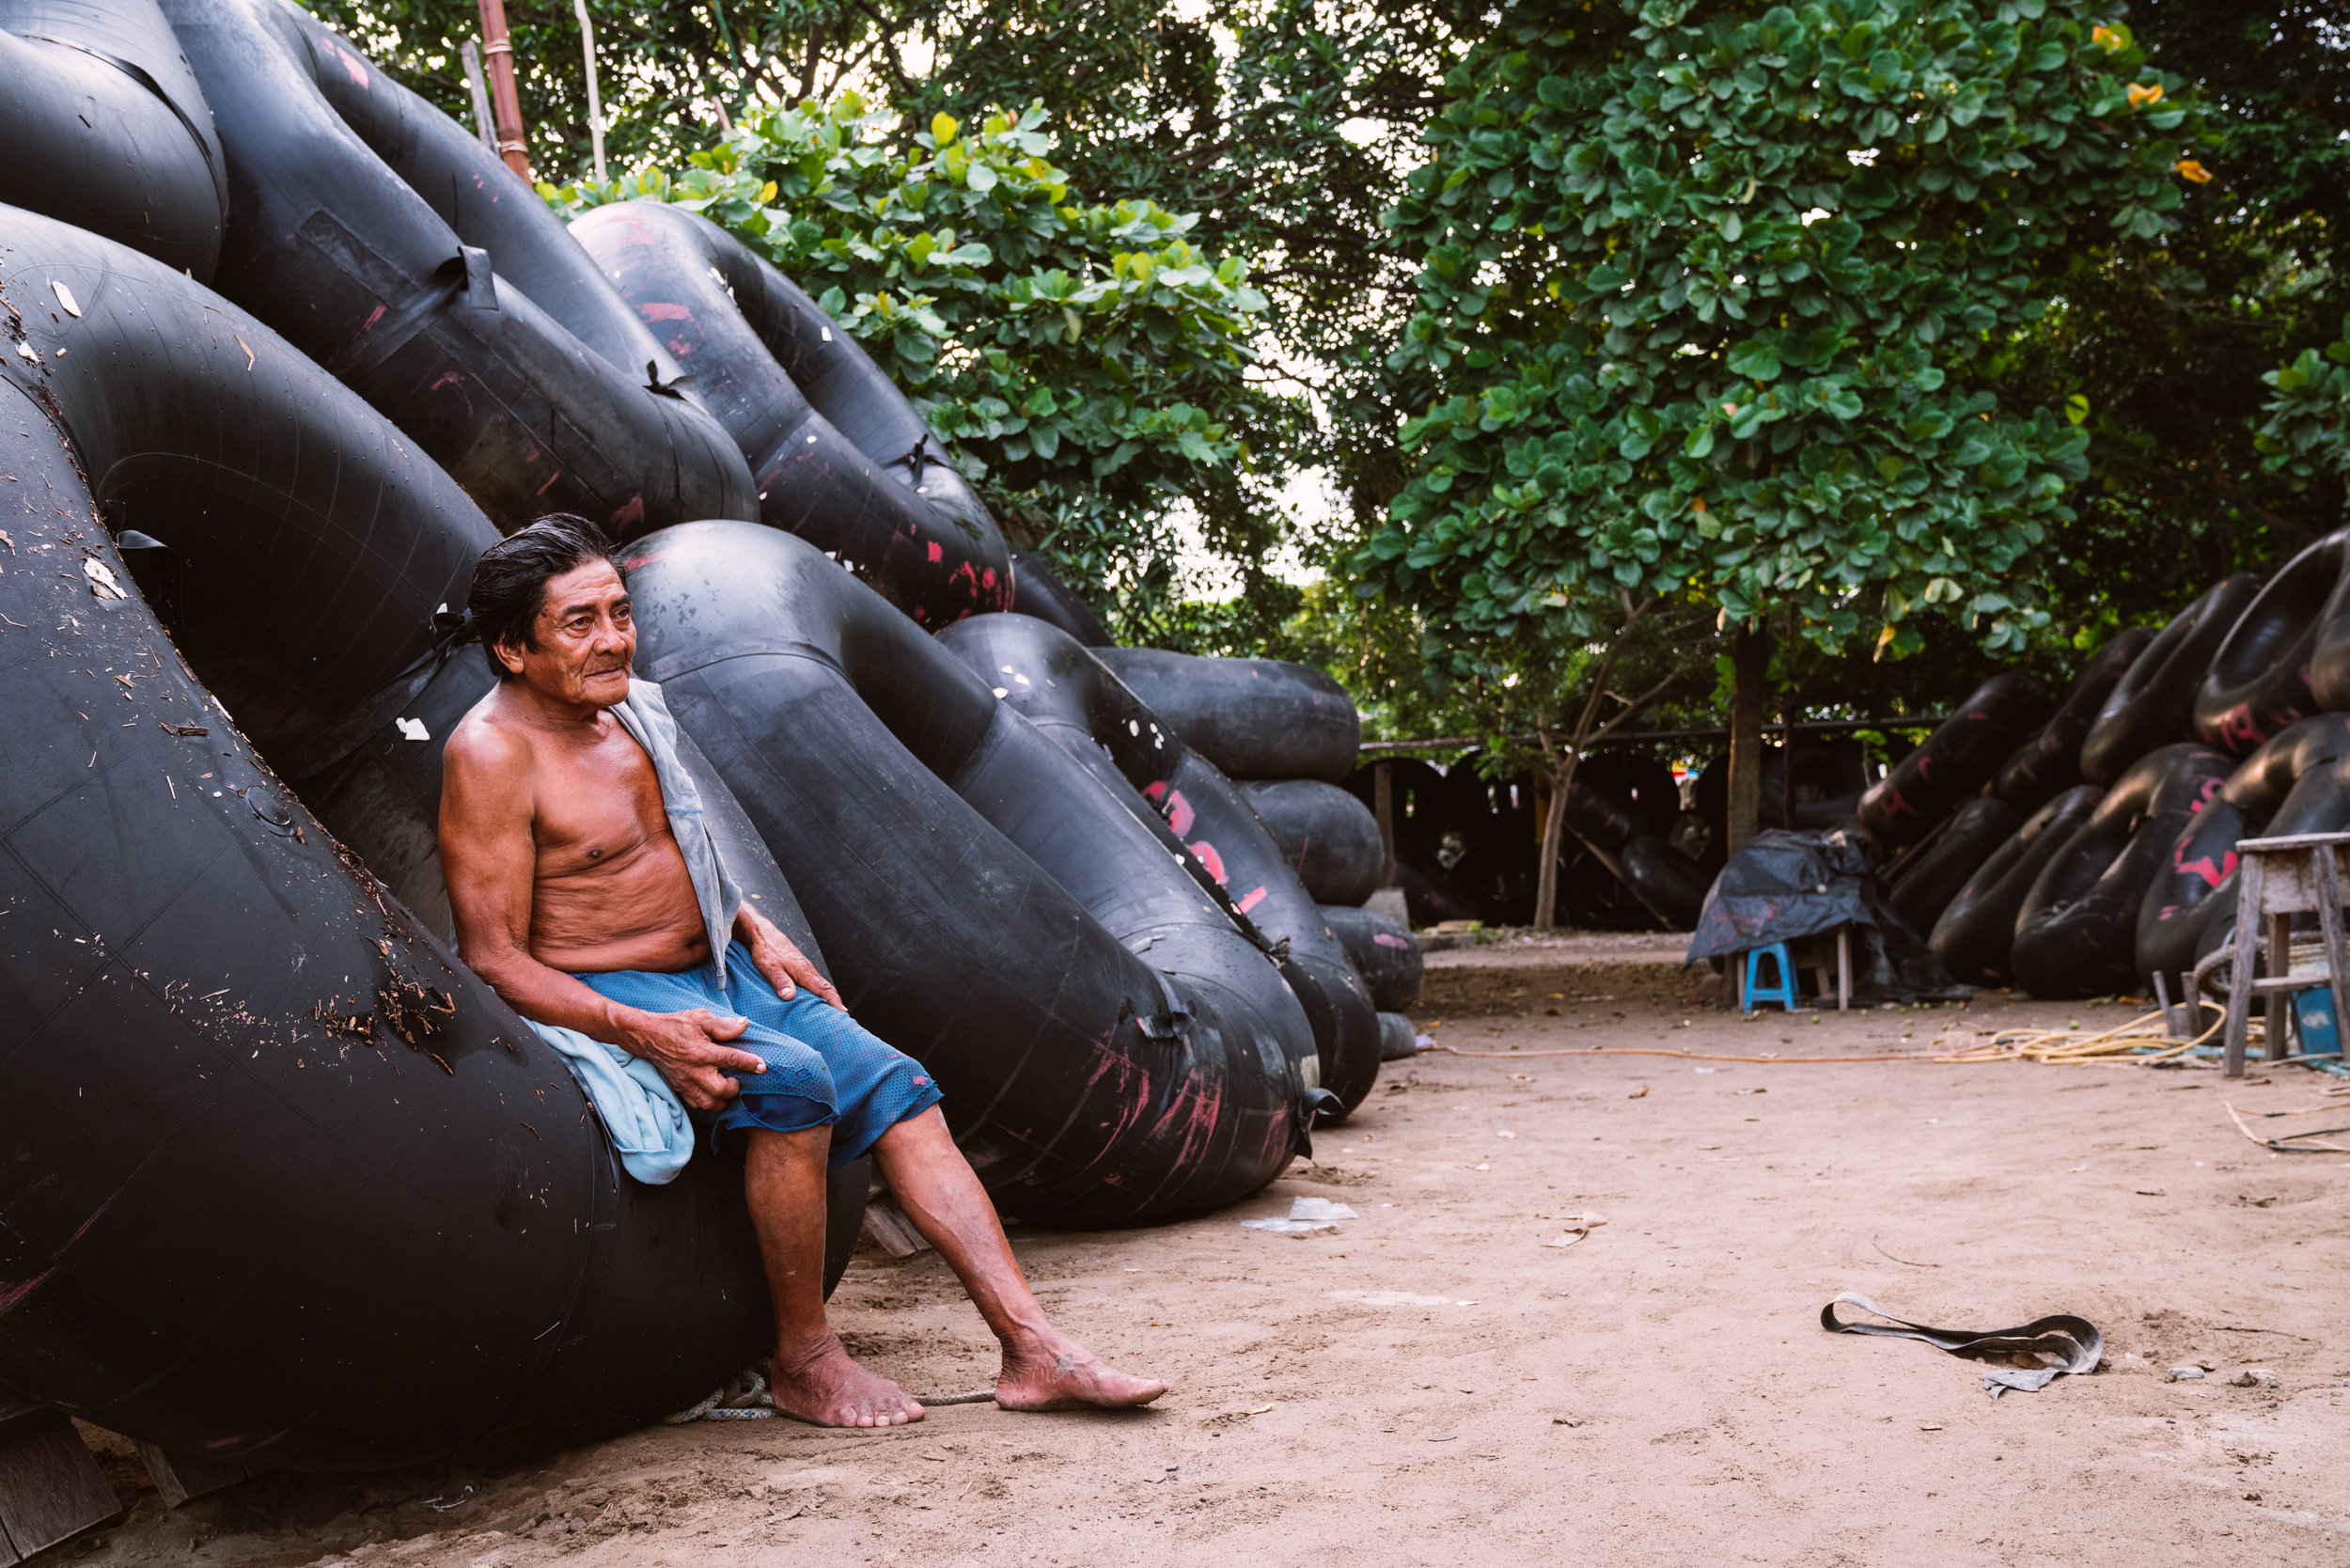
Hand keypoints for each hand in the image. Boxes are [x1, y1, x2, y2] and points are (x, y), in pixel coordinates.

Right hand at [617, 1007, 769, 1111]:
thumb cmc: (676, 1025)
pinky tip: (713, 1094)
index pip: (731, 1059)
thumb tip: (744, 1024)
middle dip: (734, 1088)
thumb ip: (723, 1024)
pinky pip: (697, 1106)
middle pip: (721, 1090)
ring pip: (710, 1104)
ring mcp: (686, 1083)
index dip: (749, 1063)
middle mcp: (695, 1071)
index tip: (762, 1067)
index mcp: (702, 1051)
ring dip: (723, 1100)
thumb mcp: (700, 1018)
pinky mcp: (680, 1090)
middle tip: (736, 1079)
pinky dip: (709, 1103)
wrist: (648, 1037)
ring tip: (726, 1089)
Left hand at [744, 918, 843, 1009]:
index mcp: (803, 971)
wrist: (763, 934)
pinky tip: (814, 998)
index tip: (842, 1012)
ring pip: (820, 984)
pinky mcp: (799, 967)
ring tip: (830, 1011)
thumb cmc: (766, 950)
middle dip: (835, 1001)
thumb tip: (789, 996)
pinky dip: (818, 991)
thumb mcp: (769, 968)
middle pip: (826, 987)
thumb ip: (780, 981)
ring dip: (827, 997)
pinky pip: (813, 981)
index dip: (833, 1000)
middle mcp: (807, 970)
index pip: (823, 988)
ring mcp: (804, 968)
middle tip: (841, 1016)